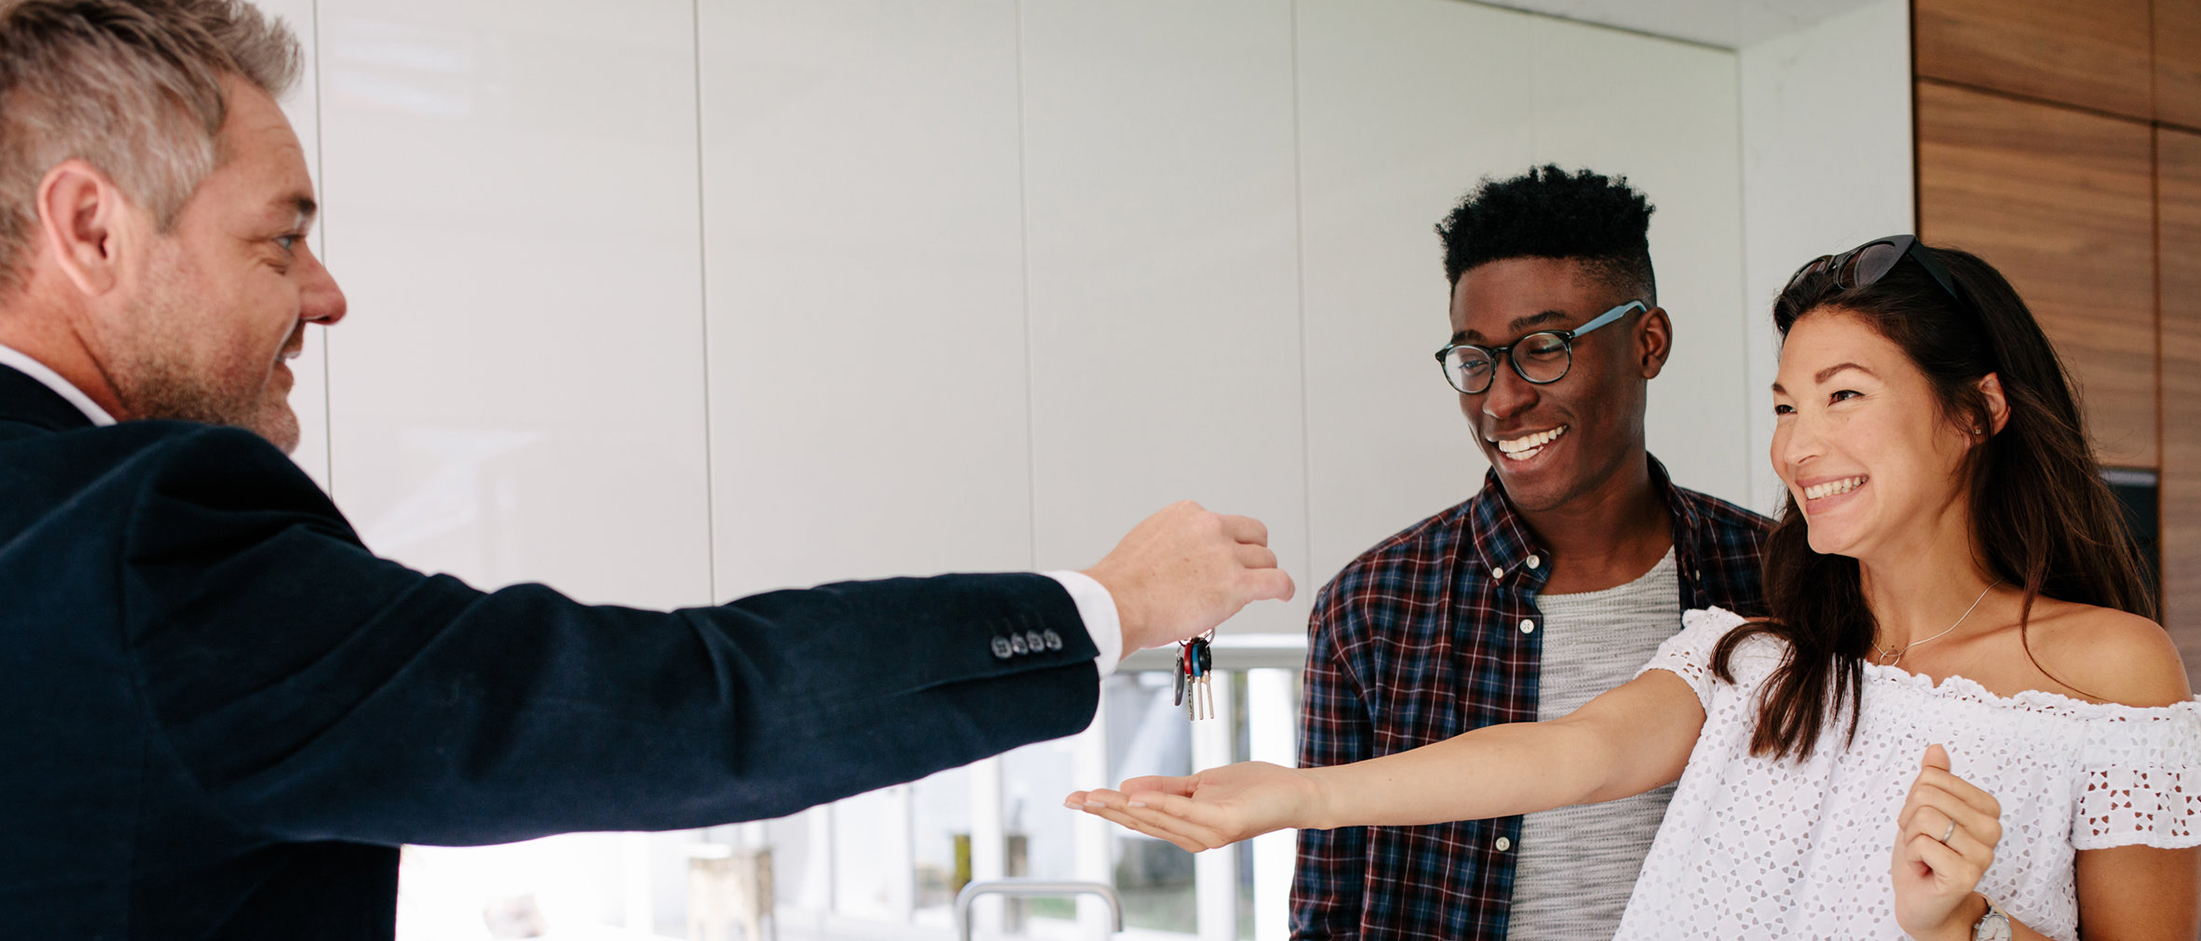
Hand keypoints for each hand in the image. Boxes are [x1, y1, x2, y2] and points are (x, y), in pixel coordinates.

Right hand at [1064, 760, 1318, 852]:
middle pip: (1141, 821)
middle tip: (1074, 799)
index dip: (1106, 808)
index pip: (1138, 817)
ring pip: (1156, 817)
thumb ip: (1164, 787)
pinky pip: (1184, 811)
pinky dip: (1157, 802)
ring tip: (1095, 796)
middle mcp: (1193, 837)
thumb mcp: (1199, 784)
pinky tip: (1133, 795)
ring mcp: (1208, 833)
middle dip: (1105, 809)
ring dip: (1122, 806)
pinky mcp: (1223, 823)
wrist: (1294, 792)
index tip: (1077, 798)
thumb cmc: (1252, 788)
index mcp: (1185, 828)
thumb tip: (1126, 786)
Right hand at [1082, 501, 1295, 652]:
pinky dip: (1284, 587)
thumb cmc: (1123, 583)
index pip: (1222, 524)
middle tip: (1242, 571)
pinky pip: (1276, 581)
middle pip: (1252, 535)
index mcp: (1188, 514)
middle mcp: (1211, 527)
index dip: (1224, 545)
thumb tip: (1183, 564)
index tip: (1218, 561)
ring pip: (1266, 559)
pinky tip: (1283, 593)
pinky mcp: (1237, 584)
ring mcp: (1227, 555)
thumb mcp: (1147, 542)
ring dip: (1262, 574)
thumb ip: (1173, 544)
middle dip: (1250, 553)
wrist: (1118, 602)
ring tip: (1258, 588)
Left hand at [1892, 744, 2002, 940]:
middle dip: (1910, 818)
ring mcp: (1983, 853)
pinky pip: (1922, 844)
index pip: (1932, 777)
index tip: (1924, 824)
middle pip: (1926, 794)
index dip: (1914, 799)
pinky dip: (1912, 856)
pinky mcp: (1967, 874)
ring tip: (1923, 855)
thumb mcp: (1922, 810)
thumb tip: (1936, 749)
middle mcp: (1993, 829)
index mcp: (1987, 808)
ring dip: (1911, 838)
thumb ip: (1933, 779)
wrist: (1921, 899)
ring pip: (1925, 817)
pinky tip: (1925, 870)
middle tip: (1921, 841)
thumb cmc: (1923, 854)